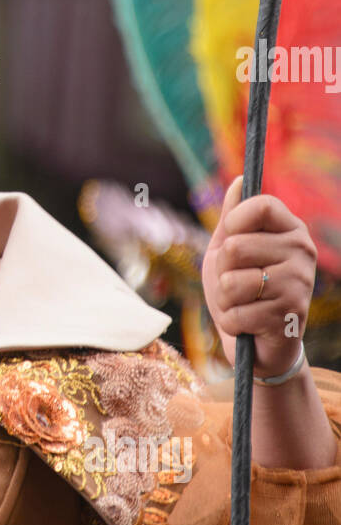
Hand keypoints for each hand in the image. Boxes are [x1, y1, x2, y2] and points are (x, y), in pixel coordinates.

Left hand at [201, 176, 316, 377]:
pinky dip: (232, 323)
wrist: (258, 345)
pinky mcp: (290, 315)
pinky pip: (236, 313)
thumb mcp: (229, 251)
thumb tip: (239, 180)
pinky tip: (249, 325)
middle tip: (237, 285)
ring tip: (242, 305)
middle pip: (235, 246)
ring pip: (231, 282)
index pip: (260, 205)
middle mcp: (302, 252)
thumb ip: (232, 218)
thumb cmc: (240, 292)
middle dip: (222, 271)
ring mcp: (299, 283)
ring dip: (225, 300)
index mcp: (290, 230)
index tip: (230, 238)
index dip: (234, 221)